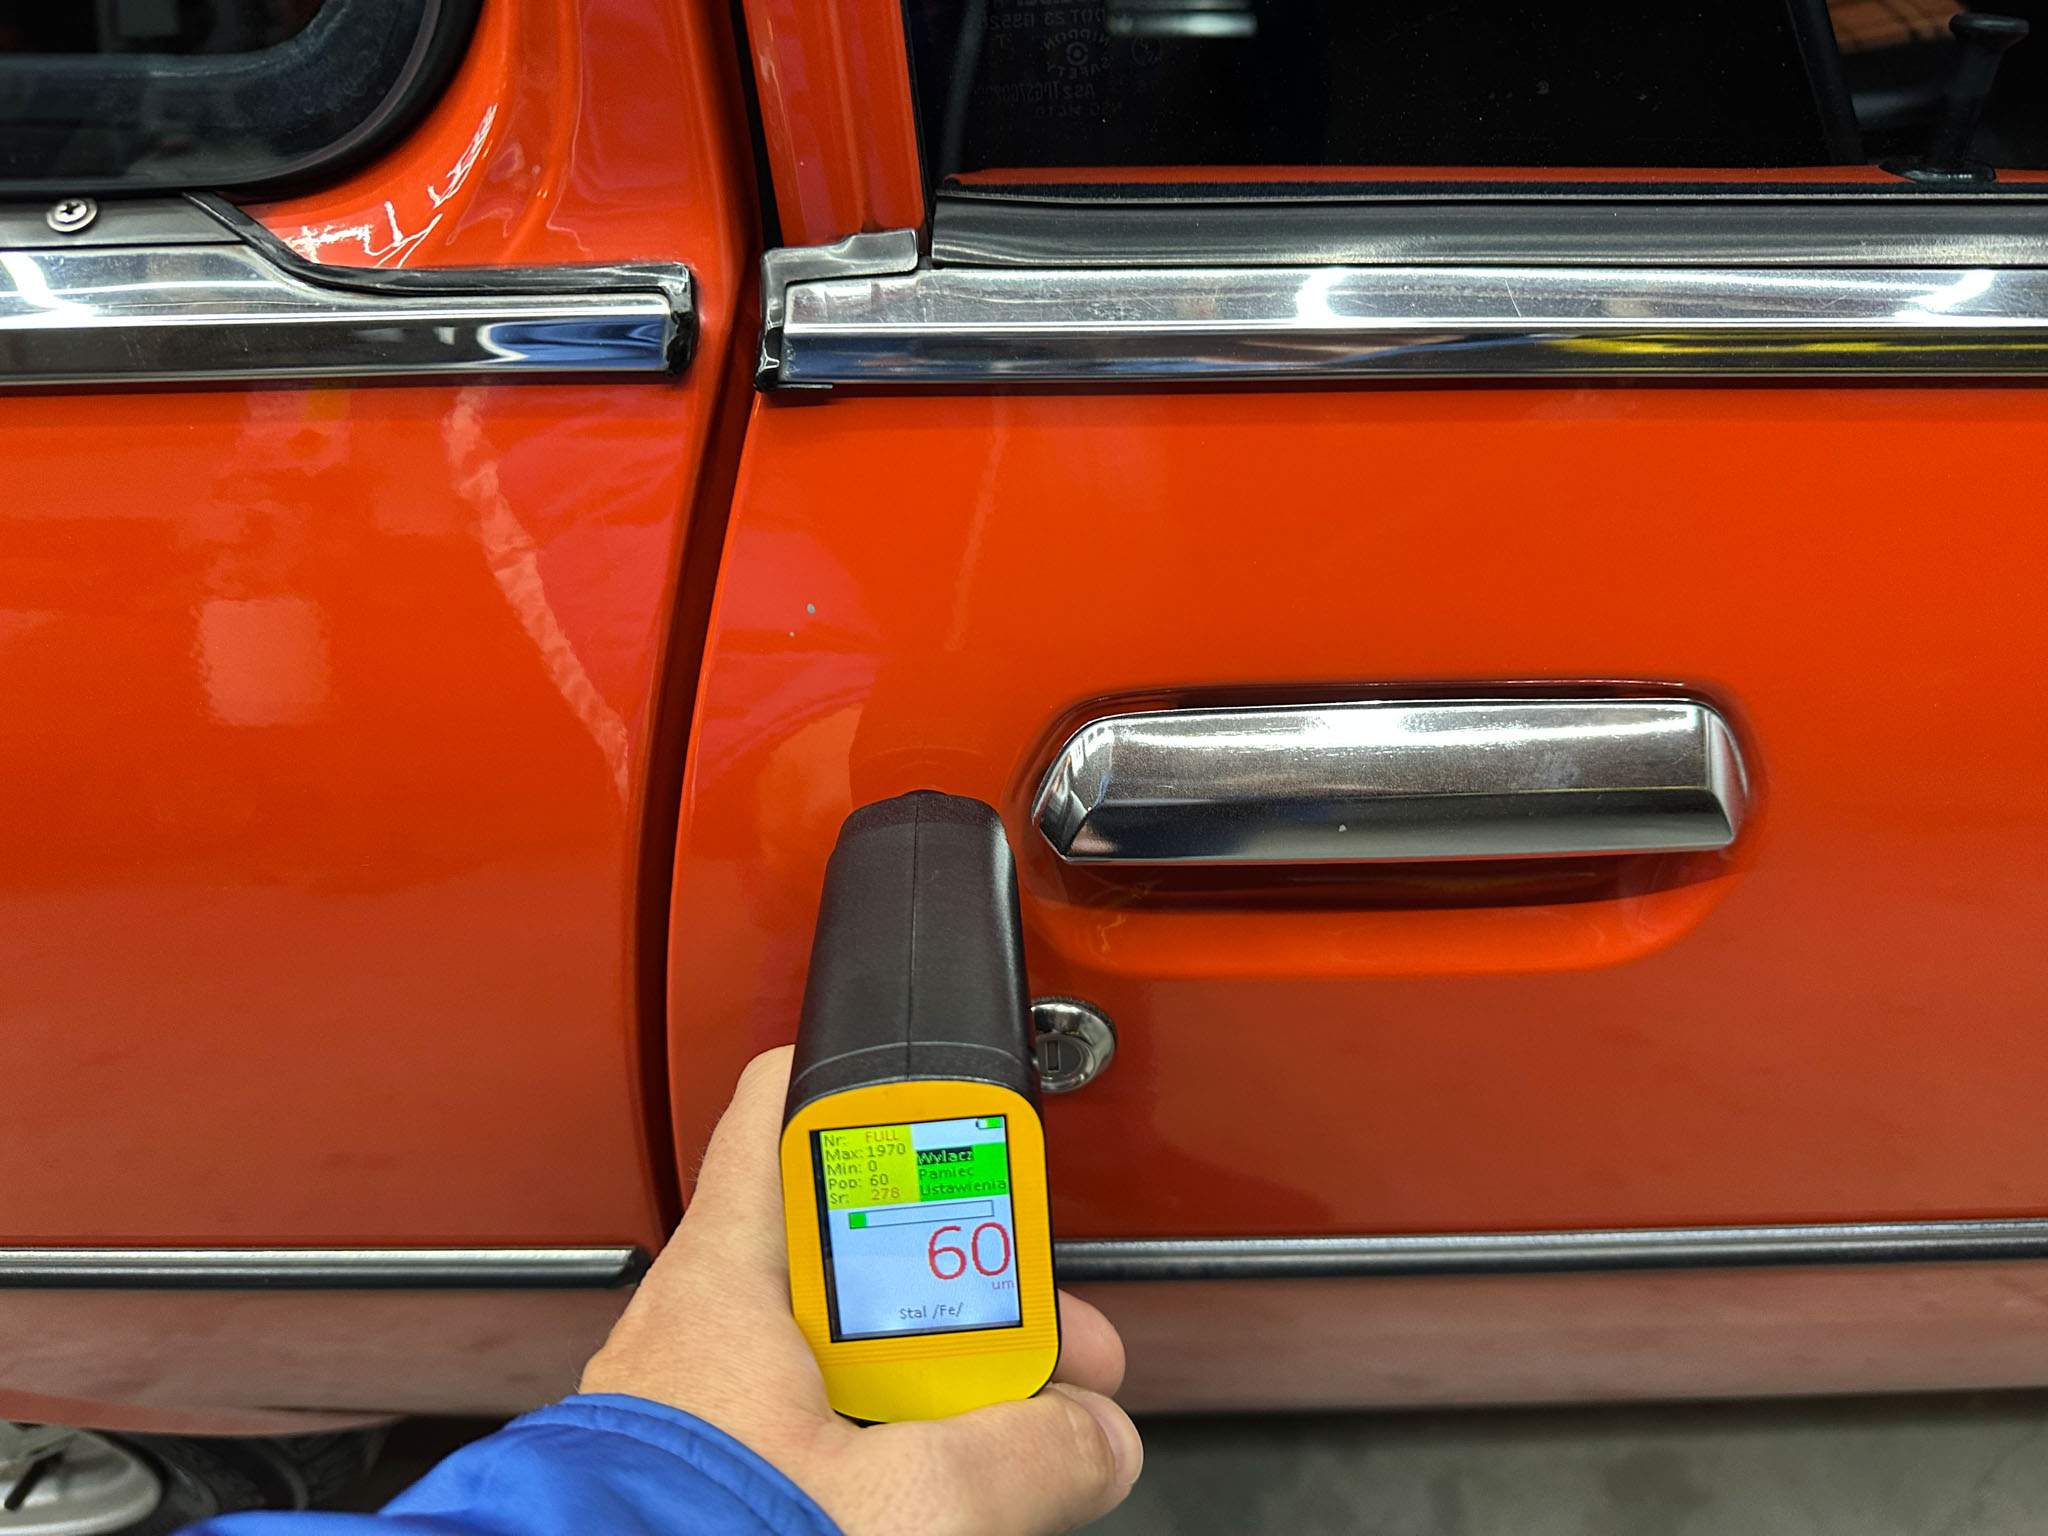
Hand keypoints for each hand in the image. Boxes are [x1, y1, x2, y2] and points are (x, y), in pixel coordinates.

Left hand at [581, 1047, 1142, 1535]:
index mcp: (724, 1283)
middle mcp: (705, 1332)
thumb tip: (1095, 1436)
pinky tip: (944, 1498)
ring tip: (1015, 1434)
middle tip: (1040, 1333)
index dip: (878, 1101)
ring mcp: (708, 1413)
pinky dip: (890, 1453)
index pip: (781, 1111)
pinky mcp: (715, 1484)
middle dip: (960, 1290)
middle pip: (858, 1256)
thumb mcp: (901, 1502)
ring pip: (847, 1361)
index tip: (968, 1125)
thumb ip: (1021, 1457)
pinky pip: (821, 1438)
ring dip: (936, 1389)